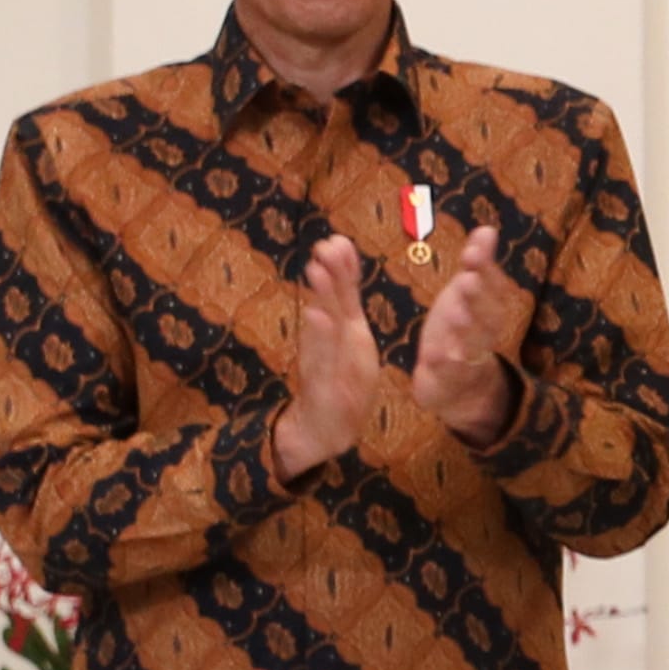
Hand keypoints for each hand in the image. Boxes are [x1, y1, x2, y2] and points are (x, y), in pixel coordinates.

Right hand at [276, 235, 381, 477]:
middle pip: (330, 304)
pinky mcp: (322, 386)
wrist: (323, 430)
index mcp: (343, 331)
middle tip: (324, 245)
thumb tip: (344, 271)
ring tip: (316, 270)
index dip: (343, 268)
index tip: (339, 239)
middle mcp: (328, 342)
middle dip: (328, 275)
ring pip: (323, 326)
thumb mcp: (352, 342)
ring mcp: (323, 363)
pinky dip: (320, 339)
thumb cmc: (341, 382)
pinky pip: (322, 359)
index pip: (344, 295)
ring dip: (320, 298)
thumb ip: (347, 308)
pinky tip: (317, 317)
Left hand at [408, 218, 532, 446]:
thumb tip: (488, 229)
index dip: (484, 270)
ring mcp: (468, 357)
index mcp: (488, 308)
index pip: (492, 287)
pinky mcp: (451, 379)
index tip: (472, 253)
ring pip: (471, 343)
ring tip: (455, 316)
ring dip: (465, 330)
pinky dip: (444, 365)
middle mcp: (483, 332)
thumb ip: (478, 265)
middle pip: (486, 315)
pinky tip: (434, 355)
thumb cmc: (462, 328)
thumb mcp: (468, 294)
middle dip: (476, 298)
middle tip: (467, 280)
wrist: (461, 384)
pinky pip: (450, 373)